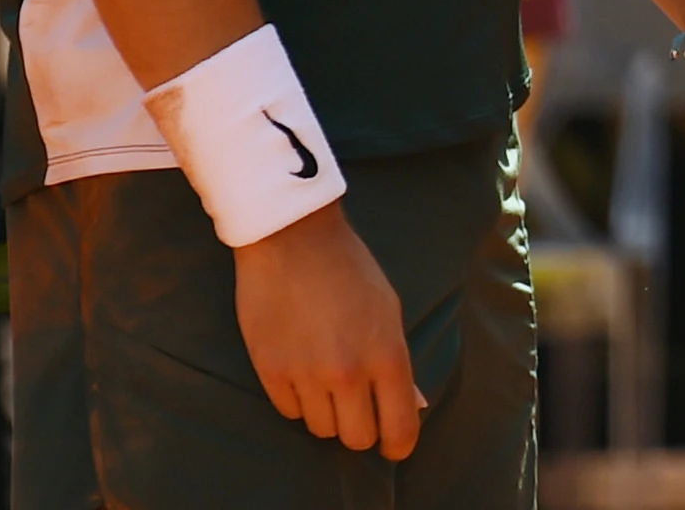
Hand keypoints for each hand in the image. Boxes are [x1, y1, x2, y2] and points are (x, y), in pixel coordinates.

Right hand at [234, 205, 421, 458]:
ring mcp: (306, 374)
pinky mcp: (270, 371)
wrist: (293, 239)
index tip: (395, 445)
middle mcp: (348, 372)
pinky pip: (288, 411)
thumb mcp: (389, 311)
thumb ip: (399, 364)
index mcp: (387, 355)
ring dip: (327, 412)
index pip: (399, 427)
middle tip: (358, 408)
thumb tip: (414, 406)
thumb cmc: (350, 270)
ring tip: (327, 379)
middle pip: (356, 438)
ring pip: (320, 428)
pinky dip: (297, 399)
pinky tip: (300, 371)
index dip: (399, 444)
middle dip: (360, 428)